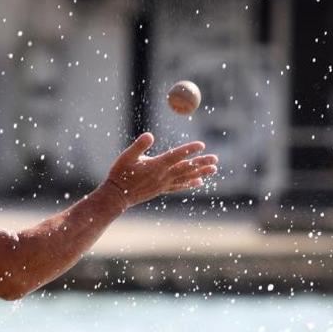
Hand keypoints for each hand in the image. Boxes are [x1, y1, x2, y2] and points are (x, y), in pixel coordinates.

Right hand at [101, 133, 217, 206]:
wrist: (116, 196)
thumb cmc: (120, 174)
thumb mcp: (126, 156)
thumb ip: (139, 146)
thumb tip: (149, 135)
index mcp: (155, 165)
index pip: (175, 156)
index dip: (188, 150)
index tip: (201, 145)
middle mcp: (162, 176)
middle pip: (186, 168)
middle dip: (201, 163)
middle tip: (215, 159)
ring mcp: (163, 184)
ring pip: (186, 177)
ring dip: (200, 173)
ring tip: (213, 169)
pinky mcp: (161, 189)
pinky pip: (179, 186)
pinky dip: (190, 184)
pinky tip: (200, 182)